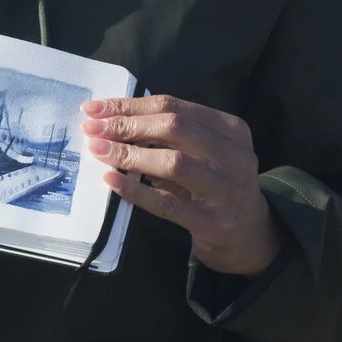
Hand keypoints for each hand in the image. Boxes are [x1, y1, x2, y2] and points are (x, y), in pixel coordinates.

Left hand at [82, 95, 283, 277]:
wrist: (250, 236)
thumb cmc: (215, 185)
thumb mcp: (202, 152)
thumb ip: (168, 135)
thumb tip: (109, 120)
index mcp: (230, 128)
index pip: (173, 106)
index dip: (130, 105)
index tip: (95, 109)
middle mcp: (235, 154)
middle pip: (174, 127)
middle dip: (127, 125)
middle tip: (92, 129)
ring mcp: (228, 189)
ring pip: (173, 162)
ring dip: (129, 154)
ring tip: (98, 151)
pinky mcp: (214, 222)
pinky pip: (168, 203)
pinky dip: (136, 190)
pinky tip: (111, 181)